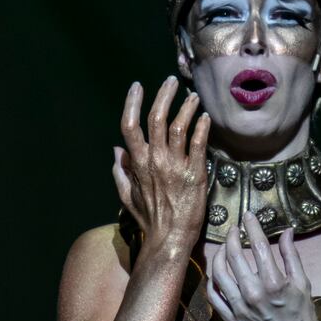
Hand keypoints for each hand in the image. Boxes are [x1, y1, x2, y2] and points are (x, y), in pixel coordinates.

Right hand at [112, 77, 210, 251]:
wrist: (170, 238)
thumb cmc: (149, 219)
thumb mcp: (127, 196)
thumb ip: (120, 171)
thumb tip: (115, 151)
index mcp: (137, 163)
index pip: (129, 125)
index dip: (132, 103)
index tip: (137, 86)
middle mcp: (155, 160)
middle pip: (156, 118)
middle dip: (163, 95)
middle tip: (170, 82)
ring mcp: (175, 166)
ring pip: (179, 126)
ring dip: (186, 107)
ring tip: (193, 96)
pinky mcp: (195, 173)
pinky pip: (199, 143)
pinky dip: (202, 127)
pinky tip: (205, 117)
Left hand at [207, 212, 320, 320]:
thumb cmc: (302, 314)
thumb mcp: (303, 282)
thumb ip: (291, 255)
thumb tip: (286, 231)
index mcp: (273, 283)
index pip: (258, 245)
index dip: (252, 227)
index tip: (248, 216)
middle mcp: (253, 293)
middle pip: (234, 256)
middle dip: (232, 237)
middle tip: (234, 229)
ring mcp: (239, 308)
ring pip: (218, 274)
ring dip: (219, 255)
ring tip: (225, 247)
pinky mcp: (231, 320)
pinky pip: (213, 296)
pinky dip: (212, 281)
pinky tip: (217, 271)